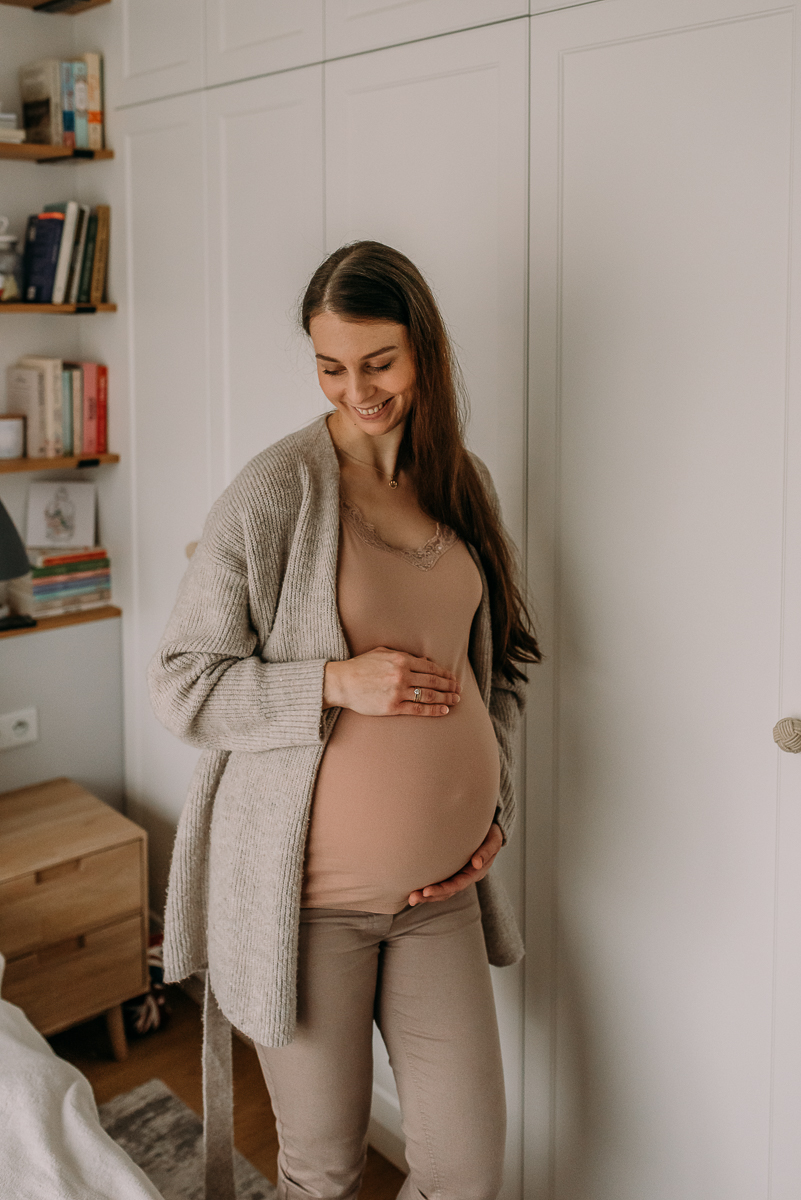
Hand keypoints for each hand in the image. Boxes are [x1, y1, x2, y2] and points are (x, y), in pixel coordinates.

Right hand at [323, 647, 460, 715]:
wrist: (341, 682)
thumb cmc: (360, 666)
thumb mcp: (381, 652)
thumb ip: (403, 654)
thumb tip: (424, 660)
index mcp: (401, 659)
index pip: (430, 667)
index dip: (444, 673)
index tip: (452, 677)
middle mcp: (402, 675)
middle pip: (433, 681)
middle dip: (449, 686)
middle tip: (458, 690)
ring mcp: (397, 692)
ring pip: (428, 695)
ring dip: (446, 698)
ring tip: (455, 700)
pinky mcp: (392, 707)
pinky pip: (418, 709)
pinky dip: (433, 710)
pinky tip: (444, 710)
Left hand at [407, 822, 502, 905]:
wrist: (489, 830)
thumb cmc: (491, 834)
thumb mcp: (493, 841)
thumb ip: (486, 851)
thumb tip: (476, 863)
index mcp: (476, 872)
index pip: (458, 884)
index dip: (442, 889)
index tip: (426, 891)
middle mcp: (465, 876)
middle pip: (447, 891)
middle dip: (430, 896)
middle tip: (412, 898)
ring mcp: (458, 874)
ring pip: (442, 890)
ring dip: (426, 895)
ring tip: (410, 898)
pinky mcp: (450, 869)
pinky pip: (439, 881)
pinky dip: (427, 886)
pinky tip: (413, 888)